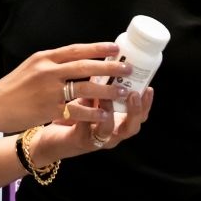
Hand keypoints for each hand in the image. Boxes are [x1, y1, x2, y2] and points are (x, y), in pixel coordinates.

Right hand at [0, 42, 131, 135]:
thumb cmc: (12, 88)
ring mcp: (49, 90)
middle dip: (109, 66)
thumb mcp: (30, 68)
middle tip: (127, 67)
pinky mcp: (49, 109)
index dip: (97, 48)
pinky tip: (105, 114)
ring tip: (122, 91)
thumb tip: (74, 61)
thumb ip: (51, 64)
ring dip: (106, 89)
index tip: (115, 47)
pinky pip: (77, 110)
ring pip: (85, 87)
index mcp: (44, 58)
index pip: (75, 50)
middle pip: (85, 65)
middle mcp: (48, 71)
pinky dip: (92, 112)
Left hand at [30, 88, 153, 165]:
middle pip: (132, 127)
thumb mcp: (92, 97)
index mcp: (118, 122)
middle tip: (133, 93)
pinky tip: (82, 101)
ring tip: (106, 97)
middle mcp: (112, 133)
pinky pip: (85, 128)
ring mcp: (97, 139)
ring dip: (109, 111)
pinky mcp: (80, 140)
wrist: (52, 135)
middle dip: (135, 110)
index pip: (140, 116)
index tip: (149, 87)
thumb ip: (102, 85)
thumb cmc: (75, 113)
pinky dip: (85, 114)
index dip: (146, 103)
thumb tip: (109, 59)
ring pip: (109, 130)